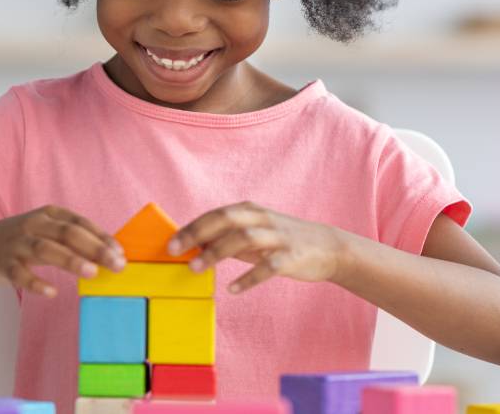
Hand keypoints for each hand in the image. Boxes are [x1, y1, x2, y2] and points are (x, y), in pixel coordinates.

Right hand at [0, 205, 125, 296]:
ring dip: (70, 260)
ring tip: (91, 272)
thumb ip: (74, 240)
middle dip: (94, 248)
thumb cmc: (23, 240)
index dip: (102, 237)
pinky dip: (35, 283)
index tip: (120, 254)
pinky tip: (51, 292)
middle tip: (116, 264)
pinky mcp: (3, 263)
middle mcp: (34, 225)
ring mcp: (17, 243)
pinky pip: (19, 274)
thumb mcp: (47, 231)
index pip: (80, 223)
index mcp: (49, 214)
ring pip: (46, 249)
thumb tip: (110, 255)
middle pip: (67, 233)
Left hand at [167, 201, 347, 293]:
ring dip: (217, 252)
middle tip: (175, 251)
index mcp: (251, 211)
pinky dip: (249, 277)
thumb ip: (228, 237)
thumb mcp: (255, 233)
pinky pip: (269, 266)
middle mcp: (263, 219)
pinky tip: (233, 288)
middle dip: (198, 233)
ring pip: (244, 238)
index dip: (191, 227)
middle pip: (227, 219)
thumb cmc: (283, 241)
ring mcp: (279, 237)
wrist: (329, 247)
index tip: (170, 242)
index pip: (215, 214)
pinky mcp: (292, 256)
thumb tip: (194, 245)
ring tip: (196, 268)